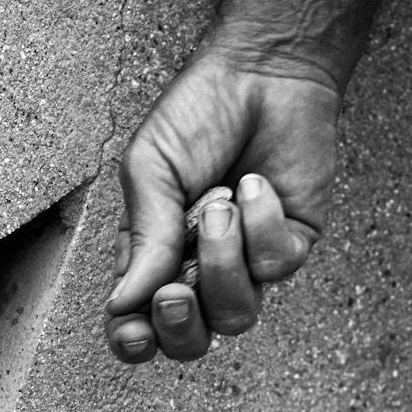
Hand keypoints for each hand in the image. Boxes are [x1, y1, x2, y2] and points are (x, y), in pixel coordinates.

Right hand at [105, 40, 341, 362]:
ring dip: (222, 262)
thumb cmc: (197, 114)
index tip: (132, 332)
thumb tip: (120, 304)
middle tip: (175, 289)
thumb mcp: (150, 172)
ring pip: (236, 314)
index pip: (138, 323)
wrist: (262, 70)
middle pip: (190, 341)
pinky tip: (253, 184)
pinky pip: (275, 267)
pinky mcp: (290, 244)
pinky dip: (260, 224)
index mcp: (153, 258)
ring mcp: (247, 263)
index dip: (134, 341)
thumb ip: (143, 240)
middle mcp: (199, 270)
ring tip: (217, 205)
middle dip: (181, 324)